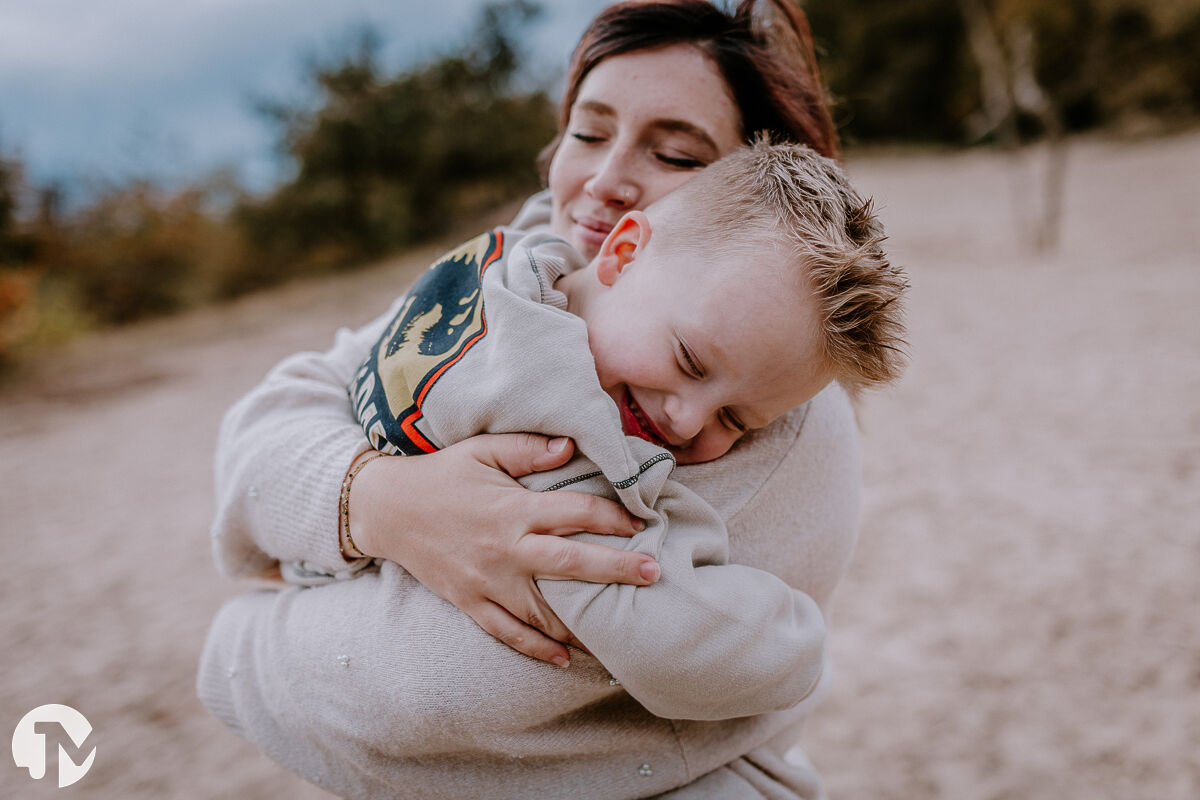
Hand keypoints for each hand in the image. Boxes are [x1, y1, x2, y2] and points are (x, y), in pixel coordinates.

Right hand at [347, 433, 656, 665]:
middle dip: (615, 570)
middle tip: (652, 574)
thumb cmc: (441, 474)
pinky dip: (537, 648)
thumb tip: (571, 446)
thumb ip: (527, 449)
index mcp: (512, 509)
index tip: (639, 522)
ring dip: (584, 622)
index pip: (574, 514)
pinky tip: (567, 658)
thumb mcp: (482, 450)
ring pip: (544, 611)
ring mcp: (487, 581)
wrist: (386, 509)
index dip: (611, 516)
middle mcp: (505, 550)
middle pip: (570, 565)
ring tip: (622, 633)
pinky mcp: (470, 602)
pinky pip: (508, 632)